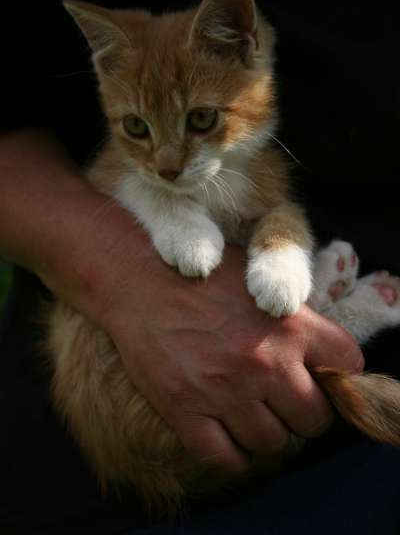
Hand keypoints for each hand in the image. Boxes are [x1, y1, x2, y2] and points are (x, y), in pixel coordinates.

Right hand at [0, 130, 362, 474]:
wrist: (139, 280)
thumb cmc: (201, 276)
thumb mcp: (259, 281)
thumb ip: (296, 319)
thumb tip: (322, 358)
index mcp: (290, 324)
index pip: (348, 366)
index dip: (339, 378)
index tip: (320, 379)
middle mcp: (264, 361)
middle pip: (314, 419)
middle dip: (304, 415)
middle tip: (285, 405)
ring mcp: (225, 390)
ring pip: (272, 444)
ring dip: (267, 435)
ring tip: (254, 417)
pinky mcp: (186, 411)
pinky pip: (226, 459)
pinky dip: (233, 457)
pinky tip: (229, 439)